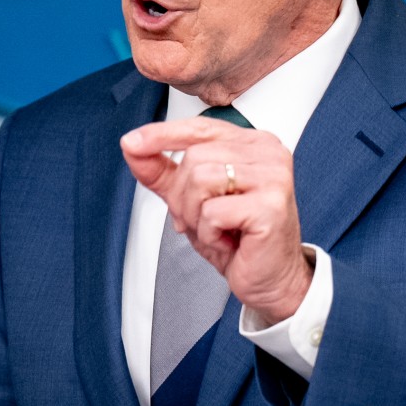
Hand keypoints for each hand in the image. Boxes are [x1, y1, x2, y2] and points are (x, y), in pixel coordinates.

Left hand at [121, 117, 312, 323]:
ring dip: (196, 216)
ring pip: (200, 180)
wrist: (271, 278)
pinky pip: (213, 212)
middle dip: (184, 197)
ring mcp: (273, 177)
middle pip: (194, 158)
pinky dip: (210, 233)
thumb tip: (132, 146)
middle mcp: (267, 153)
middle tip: (204, 221)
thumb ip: (163, 172)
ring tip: (217, 230)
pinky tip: (229, 241)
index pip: (199, 128)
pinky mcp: (270, 205)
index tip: (132, 142)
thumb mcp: (192, 200)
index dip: (162, 135)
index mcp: (252, 144)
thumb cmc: (240, 239)